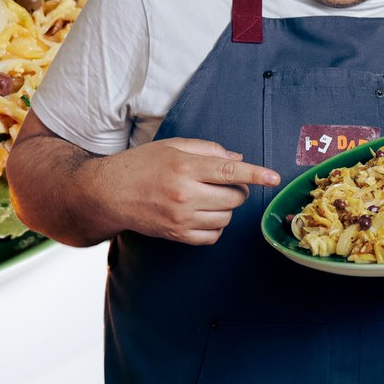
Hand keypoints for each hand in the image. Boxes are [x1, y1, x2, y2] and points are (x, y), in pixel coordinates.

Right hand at [93, 137, 280, 245]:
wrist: (109, 193)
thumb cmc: (141, 165)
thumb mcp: (172, 147)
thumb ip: (207, 150)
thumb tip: (239, 160)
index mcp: (184, 167)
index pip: (231, 171)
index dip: (257, 174)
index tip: (274, 177)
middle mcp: (184, 194)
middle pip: (234, 197)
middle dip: (237, 189)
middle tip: (222, 182)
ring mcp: (181, 218)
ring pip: (226, 217)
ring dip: (226, 207)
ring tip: (208, 196)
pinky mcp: (177, 235)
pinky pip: (213, 236)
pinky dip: (215, 225)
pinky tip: (203, 213)